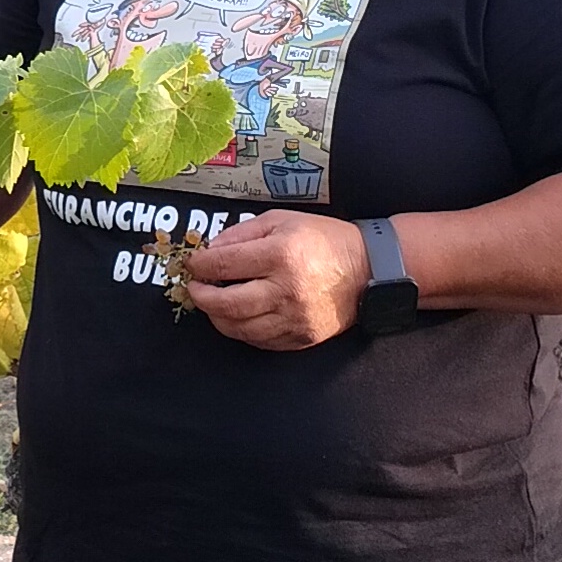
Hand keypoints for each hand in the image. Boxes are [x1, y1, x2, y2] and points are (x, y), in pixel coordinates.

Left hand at [185, 211, 369, 349]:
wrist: (368, 269)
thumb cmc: (325, 241)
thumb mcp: (283, 220)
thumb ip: (243, 233)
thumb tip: (211, 250)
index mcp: (281, 255)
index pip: (224, 265)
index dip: (200, 265)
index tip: (193, 264)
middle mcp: (286, 289)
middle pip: (226, 304)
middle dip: (201, 297)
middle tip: (196, 288)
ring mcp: (294, 318)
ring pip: (238, 328)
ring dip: (217, 317)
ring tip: (213, 304)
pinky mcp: (301, 337)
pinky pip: (259, 340)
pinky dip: (241, 330)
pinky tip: (238, 317)